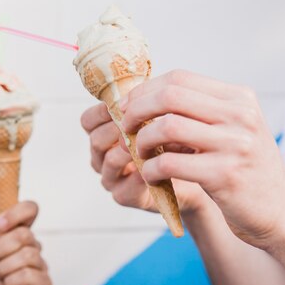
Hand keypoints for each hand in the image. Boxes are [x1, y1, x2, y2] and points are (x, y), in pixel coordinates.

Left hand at [0, 197, 50, 284]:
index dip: (17, 213)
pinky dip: (12, 282)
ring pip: (28, 255)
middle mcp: (30, 247)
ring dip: (4, 268)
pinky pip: (32, 275)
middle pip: (25, 234)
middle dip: (1, 249)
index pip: (30, 209)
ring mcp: (38, 266)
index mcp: (15, 233)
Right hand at [80, 102, 210, 214]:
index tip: (124, 103)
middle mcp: (102, 156)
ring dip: (130, 147)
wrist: (195, 175)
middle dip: (118, 127)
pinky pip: (126, 183)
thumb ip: (148, 105)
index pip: (89, 120)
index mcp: (105, 133)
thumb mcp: (162, 118)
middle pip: (96, 138)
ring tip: (152, 140)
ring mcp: (111, 178)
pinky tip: (158, 163)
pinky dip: (142, 171)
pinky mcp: (123, 196)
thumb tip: (145, 88)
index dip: (102, 110)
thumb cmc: (176, 143)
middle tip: (140, 120)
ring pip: (109, 159)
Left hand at [120, 70, 284, 246]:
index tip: (128, 107)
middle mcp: (240, 115)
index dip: (145, 91)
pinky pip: (169, 163)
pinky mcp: (225, 175)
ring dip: (141, 141)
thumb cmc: (247, 170)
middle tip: (125, 128)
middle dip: (137, 110)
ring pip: (167, 126)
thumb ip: (201, 112)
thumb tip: (145, 100)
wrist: (281, 212)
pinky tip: (150, 177)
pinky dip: (150, 169)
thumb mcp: (233, 130)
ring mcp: (234, 144)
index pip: (180, 78)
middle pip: (170, 95)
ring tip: (139, 154)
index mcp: (239, 98)